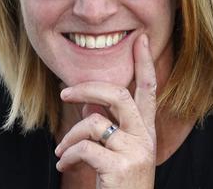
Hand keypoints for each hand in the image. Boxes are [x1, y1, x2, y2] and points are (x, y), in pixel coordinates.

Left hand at [55, 34, 156, 188]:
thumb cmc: (117, 184)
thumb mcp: (116, 153)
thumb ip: (106, 126)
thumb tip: (86, 104)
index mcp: (145, 131)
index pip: (149, 89)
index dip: (145, 62)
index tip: (143, 38)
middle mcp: (145, 137)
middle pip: (118, 95)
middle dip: (87, 87)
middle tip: (64, 91)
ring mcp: (136, 151)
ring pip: (94, 122)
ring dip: (70, 135)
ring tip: (63, 151)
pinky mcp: (122, 166)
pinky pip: (85, 147)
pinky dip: (68, 154)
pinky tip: (64, 164)